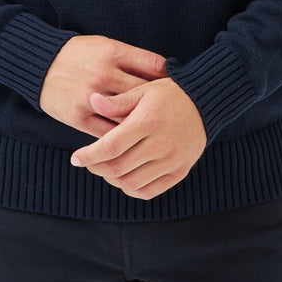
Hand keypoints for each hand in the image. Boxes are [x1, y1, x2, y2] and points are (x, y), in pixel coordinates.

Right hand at [40, 35, 166, 137]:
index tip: (176, 89)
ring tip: (155, 132)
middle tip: (172, 115)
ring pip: (127, 118)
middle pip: (144, 95)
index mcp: (113, 53)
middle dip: (160, 105)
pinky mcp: (79, 117)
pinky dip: (121, 139)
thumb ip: (133, 58)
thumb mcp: (106, 45)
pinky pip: (106, 134)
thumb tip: (165, 72)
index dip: (169, 80)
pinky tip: (132, 143)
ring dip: (141, 126)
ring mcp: (91, 98)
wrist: (39, 63)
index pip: (154, 67)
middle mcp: (104, 75)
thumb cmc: (78, 54)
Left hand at [70, 79, 206, 199]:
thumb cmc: (169, 94)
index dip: (89, 156)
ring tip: (104, 168)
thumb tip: (92, 100)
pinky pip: (149, 191)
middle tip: (88, 162)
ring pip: (131, 183)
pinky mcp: (179, 171)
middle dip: (96, 168)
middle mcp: (160, 144)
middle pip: (118, 168)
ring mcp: (171, 160)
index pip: (111, 147)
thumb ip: (117, 101)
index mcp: (148, 121)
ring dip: (112, 179)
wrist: (206, 103)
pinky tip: (124, 177)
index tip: (75, 159)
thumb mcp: (143, 90)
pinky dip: (131, 189)